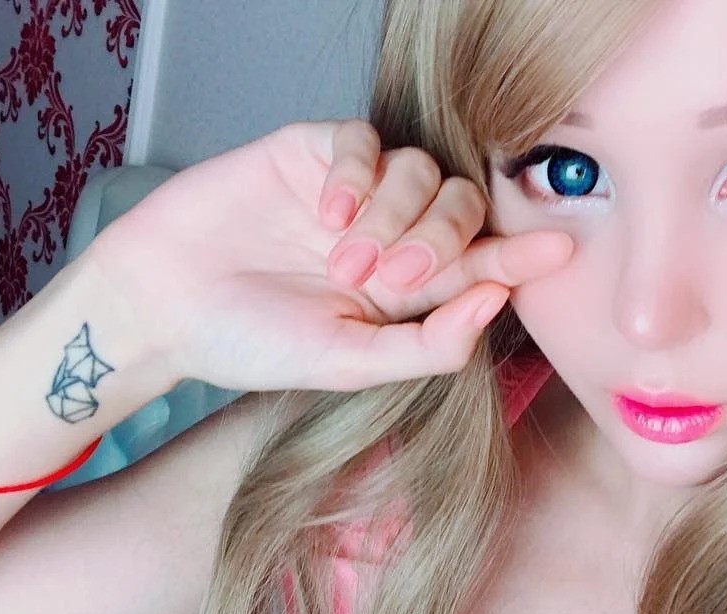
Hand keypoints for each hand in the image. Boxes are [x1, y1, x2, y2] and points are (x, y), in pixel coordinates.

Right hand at [85, 118, 572, 392]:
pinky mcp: (313, 154)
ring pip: (420, 170)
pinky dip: (359, 172)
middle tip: (397, 279)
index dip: (521, 254)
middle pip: (461, 208)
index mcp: (407, 292)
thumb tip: (498, 302)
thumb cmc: (254, 342)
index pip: (480, 263)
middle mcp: (391, 237)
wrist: (164, 307)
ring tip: (345, 261)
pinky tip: (328, 213)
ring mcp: (355, 194)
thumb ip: (428, 344)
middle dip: (443, 241)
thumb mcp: (350, 363)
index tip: (561, 247)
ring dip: (395, 217)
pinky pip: (364, 139)